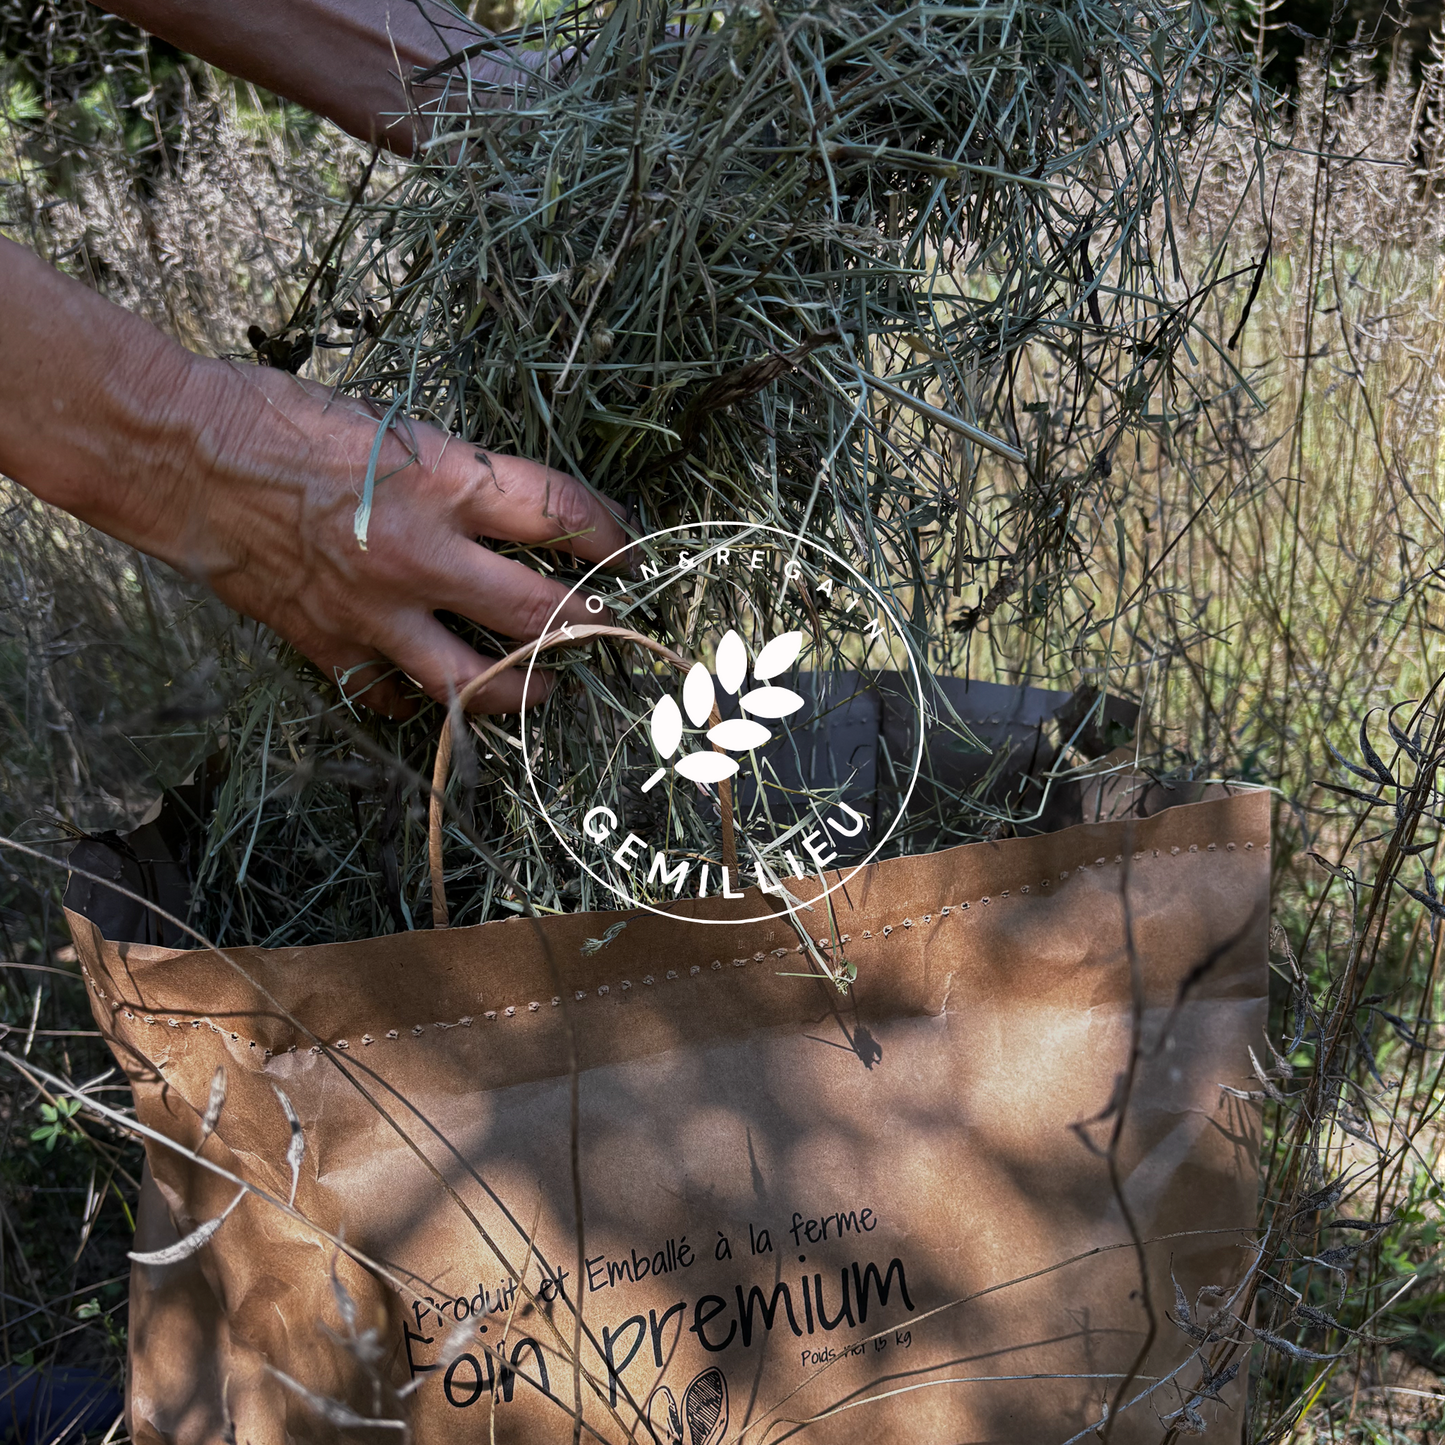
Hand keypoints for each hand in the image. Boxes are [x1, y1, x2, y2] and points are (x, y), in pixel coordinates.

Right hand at [1, 239, 626, 716]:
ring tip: (546, 691)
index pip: (563, 518)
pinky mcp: (330, 643)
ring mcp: (377, 609)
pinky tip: (430, 696)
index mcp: (446, 481)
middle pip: (539, 612)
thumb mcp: (393, 424)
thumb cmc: (280, 416)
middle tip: (612, 631)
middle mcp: (424, 553)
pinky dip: (413, 698)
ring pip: (475, 680)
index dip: (610, 538)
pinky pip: (388, 693)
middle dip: (591, 627)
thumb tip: (506, 512)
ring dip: (522, 691)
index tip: (630, 552)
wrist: (180, 451)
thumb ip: (455, 477)